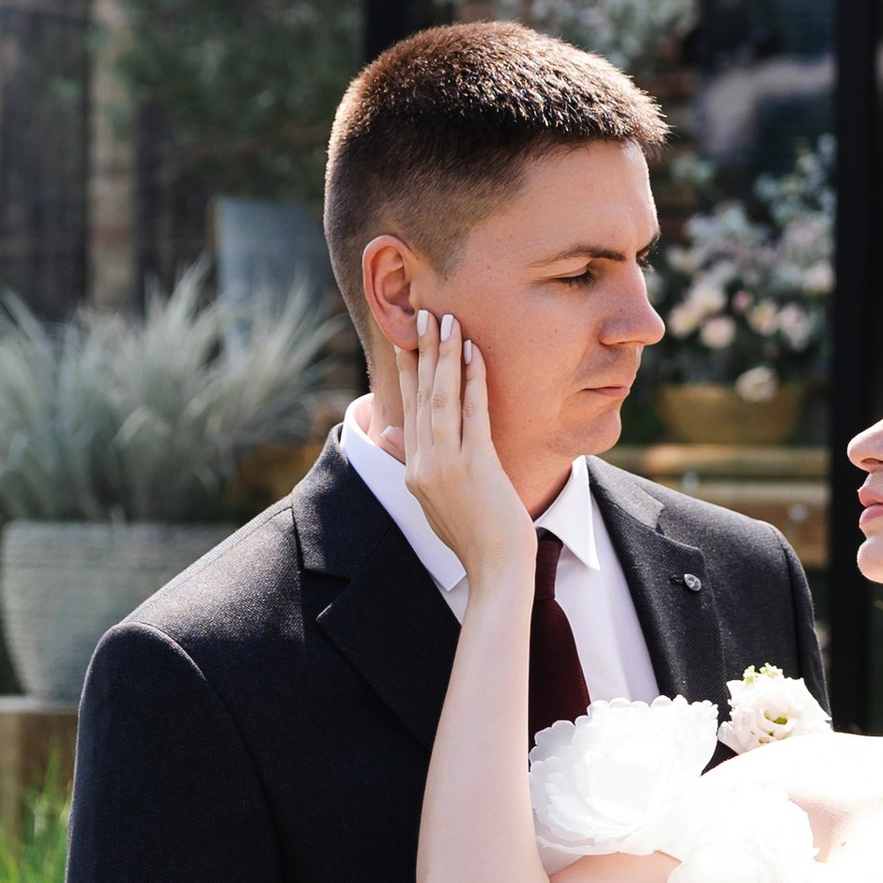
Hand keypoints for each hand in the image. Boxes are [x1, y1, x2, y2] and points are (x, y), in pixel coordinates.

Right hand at [396, 311, 532, 591]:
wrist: (495, 569)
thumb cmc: (471, 535)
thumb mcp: (432, 499)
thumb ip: (412, 460)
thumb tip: (387, 431)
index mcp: (414, 469)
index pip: (408, 409)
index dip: (408, 371)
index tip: (407, 339)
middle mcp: (424, 463)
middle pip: (422, 396)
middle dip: (424, 352)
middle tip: (425, 314)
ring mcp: (448, 464)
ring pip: (442, 399)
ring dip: (444, 357)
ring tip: (447, 321)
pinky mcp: (476, 466)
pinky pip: (473, 414)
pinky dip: (473, 381)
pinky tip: (474, 354)